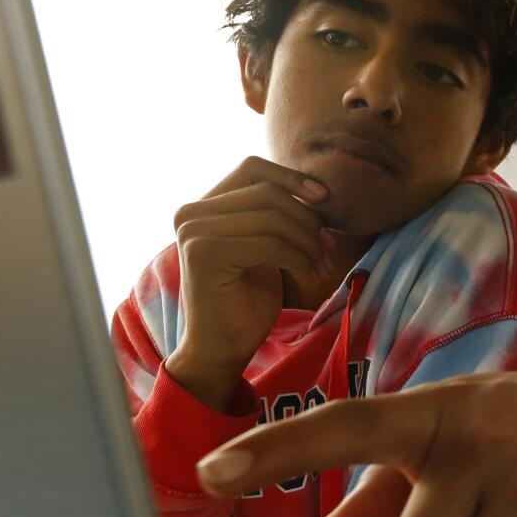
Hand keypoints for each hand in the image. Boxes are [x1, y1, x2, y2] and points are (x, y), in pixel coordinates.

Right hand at [166, 157, 333, 410]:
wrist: (222, 348)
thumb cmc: (246, 299)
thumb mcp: (264, 247)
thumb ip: (275, 215)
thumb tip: (317, 190)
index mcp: (202, 206)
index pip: (252, 168)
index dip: (291, 177)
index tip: (324, 198)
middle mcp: (190, 213)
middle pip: (268, 192)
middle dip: (307, 218)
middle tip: (327, 246)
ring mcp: (193, 231)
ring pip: (273, 217)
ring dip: (307, 241)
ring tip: (320, 263)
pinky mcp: (204, 253)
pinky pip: (270, 242)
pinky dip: (298, 257)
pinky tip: (307, 275)